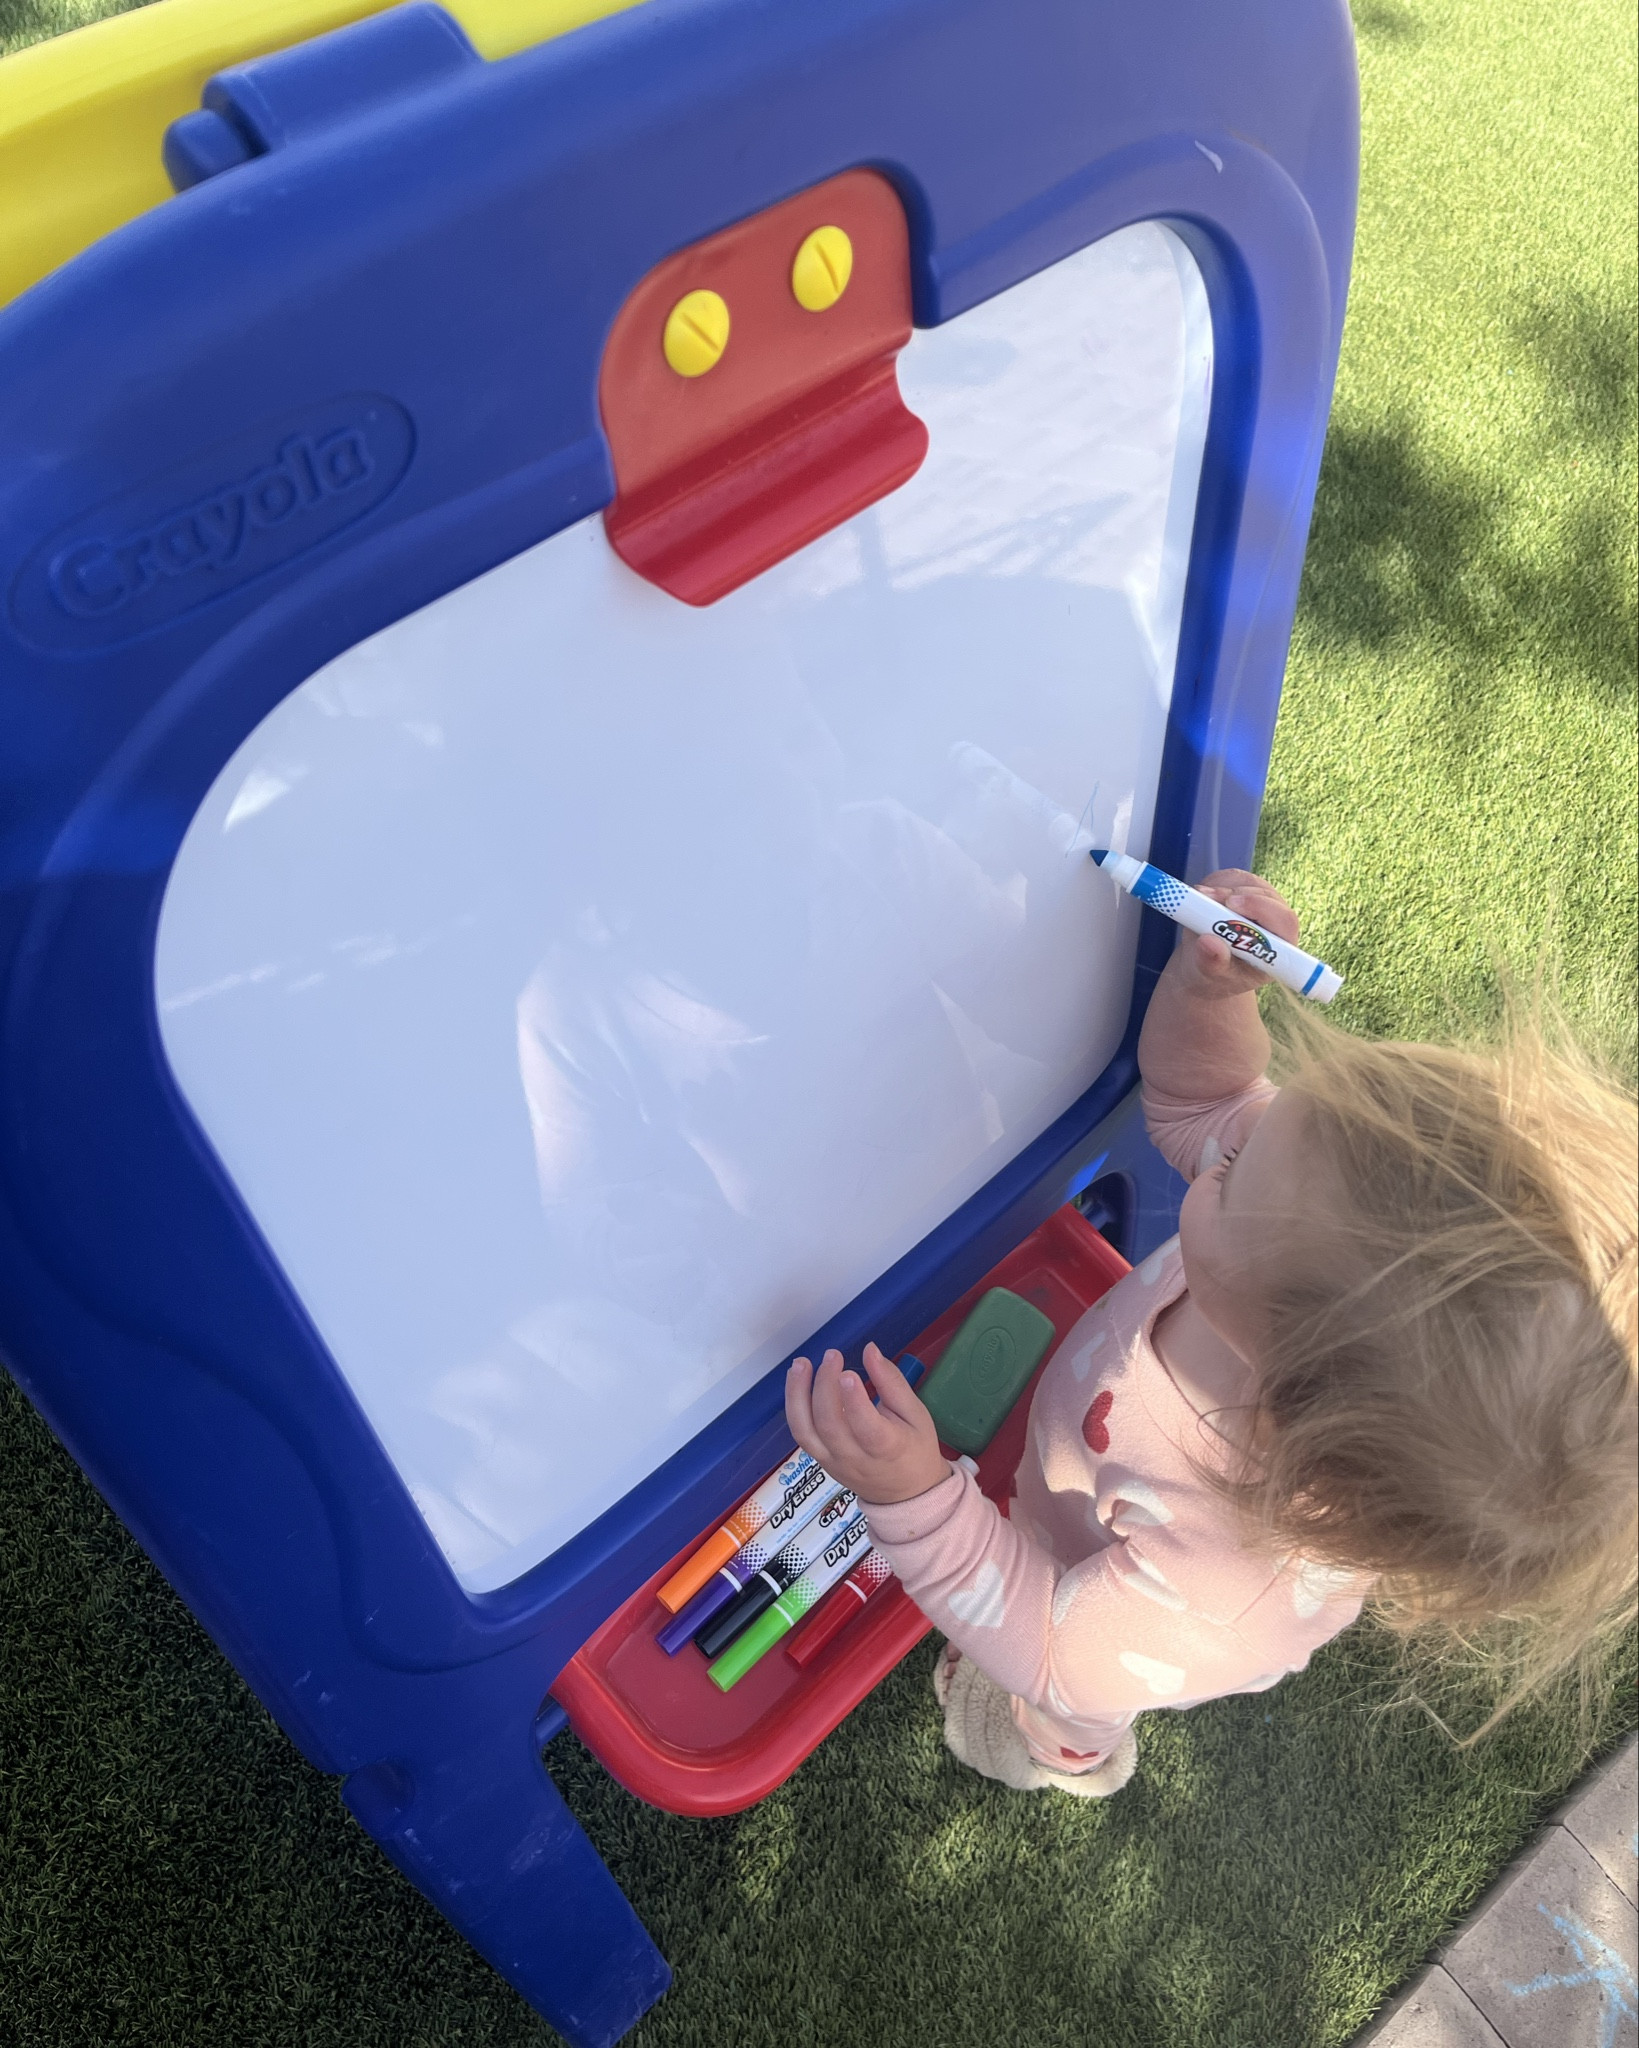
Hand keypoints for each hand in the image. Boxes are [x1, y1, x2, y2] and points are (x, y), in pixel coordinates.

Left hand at [785, 1344, 950, 1506]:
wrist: (906, 1494)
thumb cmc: (916, 1450)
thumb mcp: (916, 1414)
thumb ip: (892, 1382)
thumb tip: (870, 1350)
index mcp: (888, 1449)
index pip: (867, 1429)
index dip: (854, 1402)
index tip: (848, 1373)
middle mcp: (855, 1459)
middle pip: (830, 1426)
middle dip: (825, 1387)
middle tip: (832, 1356)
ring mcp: (833, 1462)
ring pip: (805, 1432)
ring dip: (797, 1395)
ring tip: (800, 1364)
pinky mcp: (820, 1460)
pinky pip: (802, 1434)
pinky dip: (795, 1406)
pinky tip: (798, 1382)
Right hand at [1177, 869, 1300, 998]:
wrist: (1206, 966)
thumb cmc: (1216, 978)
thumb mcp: (1211, 977)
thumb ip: (1213, 963)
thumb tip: (1208, 943)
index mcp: (1280, 948)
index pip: (1284, 921)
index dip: (1261, 907)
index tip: (1231, 904)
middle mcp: (1275, 921)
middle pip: (1265, 896)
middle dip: (1234, 894)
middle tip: (1204, 896)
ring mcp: (1260, 901)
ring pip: (1246, 882)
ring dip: (1221, 887)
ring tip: (1197, 899)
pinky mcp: (1242, 888)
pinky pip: (1230, 877)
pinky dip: (1212, 883)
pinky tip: (1200, 898)